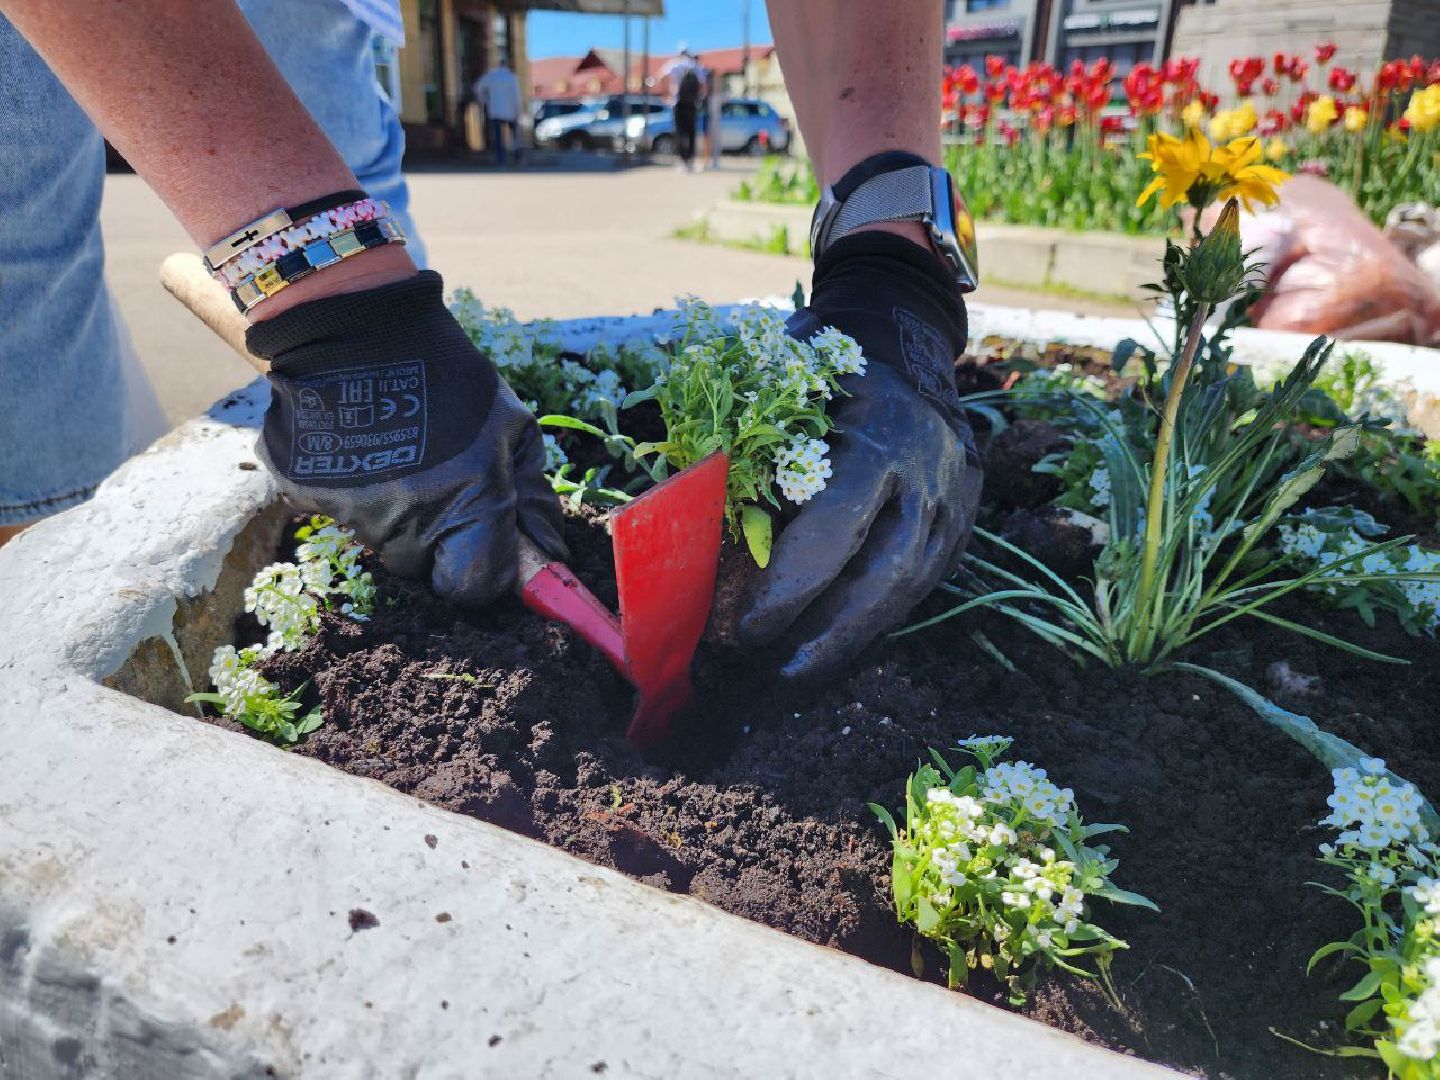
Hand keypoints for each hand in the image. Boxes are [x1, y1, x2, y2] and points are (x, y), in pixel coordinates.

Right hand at [246, 270, 564, 605]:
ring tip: (398, 450)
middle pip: (423, 568)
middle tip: (437, 480)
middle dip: (436, 537)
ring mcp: (349, 508)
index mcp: (468, 502)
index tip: (483, 548)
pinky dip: (349, 487)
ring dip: (394, 510)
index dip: (482, 571)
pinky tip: (360, 444)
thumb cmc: (449, 375)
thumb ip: (532, 498)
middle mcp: (406, 517)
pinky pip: (336, 510)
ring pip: (381, 540)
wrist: (355, 321)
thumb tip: (547, 557)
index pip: (473, 588)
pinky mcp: (302, 491)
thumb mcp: (511, 427)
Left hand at [737, 232, 983, 678]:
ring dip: (851, 639)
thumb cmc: (820, 365)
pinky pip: (920, 585)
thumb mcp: (780, 390)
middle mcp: (927, 472)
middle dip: (826, 633)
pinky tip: (833, 645)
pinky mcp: (960, 522)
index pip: (835, 527)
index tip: (743, 626)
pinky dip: (874, 620)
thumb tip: (697, 541)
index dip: (789, 587)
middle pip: (884, 575)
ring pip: (909, 589)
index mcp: (878, 435)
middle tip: (771, 671)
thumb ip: (749, 457)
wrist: (904, 337)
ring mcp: (953, 499)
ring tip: (796, 673)